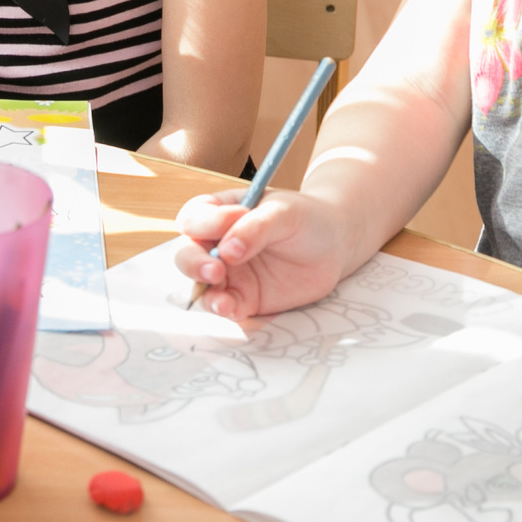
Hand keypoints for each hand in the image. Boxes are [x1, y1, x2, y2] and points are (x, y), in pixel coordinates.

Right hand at [172, 188, 354, 321]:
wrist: (334, 246)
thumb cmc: (306, 219)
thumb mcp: (284, 213)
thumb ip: (255, 228)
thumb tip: (227, 250)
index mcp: (221, 212)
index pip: (195, 217)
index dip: (205, 222)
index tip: (233, 221)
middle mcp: (217, 244)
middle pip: (187, 253)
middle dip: (193, 262)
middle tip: (215, 268)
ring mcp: (229, 273)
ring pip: (200, 285)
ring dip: (205, 292)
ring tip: (222, 298)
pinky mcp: (243, 298)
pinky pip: (224, 306)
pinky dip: (223, 309)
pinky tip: (232, 308)